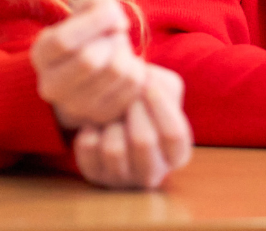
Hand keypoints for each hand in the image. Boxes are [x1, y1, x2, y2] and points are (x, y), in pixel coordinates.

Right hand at [33, 0, 145, 129]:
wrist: (91, 69)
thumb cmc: (89, 33)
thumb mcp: (86, 9)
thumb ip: (99, 4)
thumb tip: (118, 23)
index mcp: (41, 55)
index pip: (63, 41)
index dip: (95, 22)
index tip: (111, 13)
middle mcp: (50, 86)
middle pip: (89, 60)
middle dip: (111, 39)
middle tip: (114, 36)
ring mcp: (74, 106)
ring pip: (115, 71)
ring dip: (126, 53)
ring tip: (119, 51)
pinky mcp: (101, 115)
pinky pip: (133, 85)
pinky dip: (137, 69)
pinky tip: (126, 67)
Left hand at [73, 65, 193, 189]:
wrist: (114, 109)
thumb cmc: (146, 101)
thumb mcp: (164, 89)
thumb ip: (165, 87)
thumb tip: (149, 87)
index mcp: (176, 155)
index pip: (174, 135)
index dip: (162, 107)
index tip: (150, 87)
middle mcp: (151, 173)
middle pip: (144, 141)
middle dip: (135, 111)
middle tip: (130, 99)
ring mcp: (122, 178)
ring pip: (114, 149)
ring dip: (112, 121)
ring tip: (114, 112)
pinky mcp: (95, 175)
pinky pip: (88, 148)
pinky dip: (90, 128)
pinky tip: (97, 122)